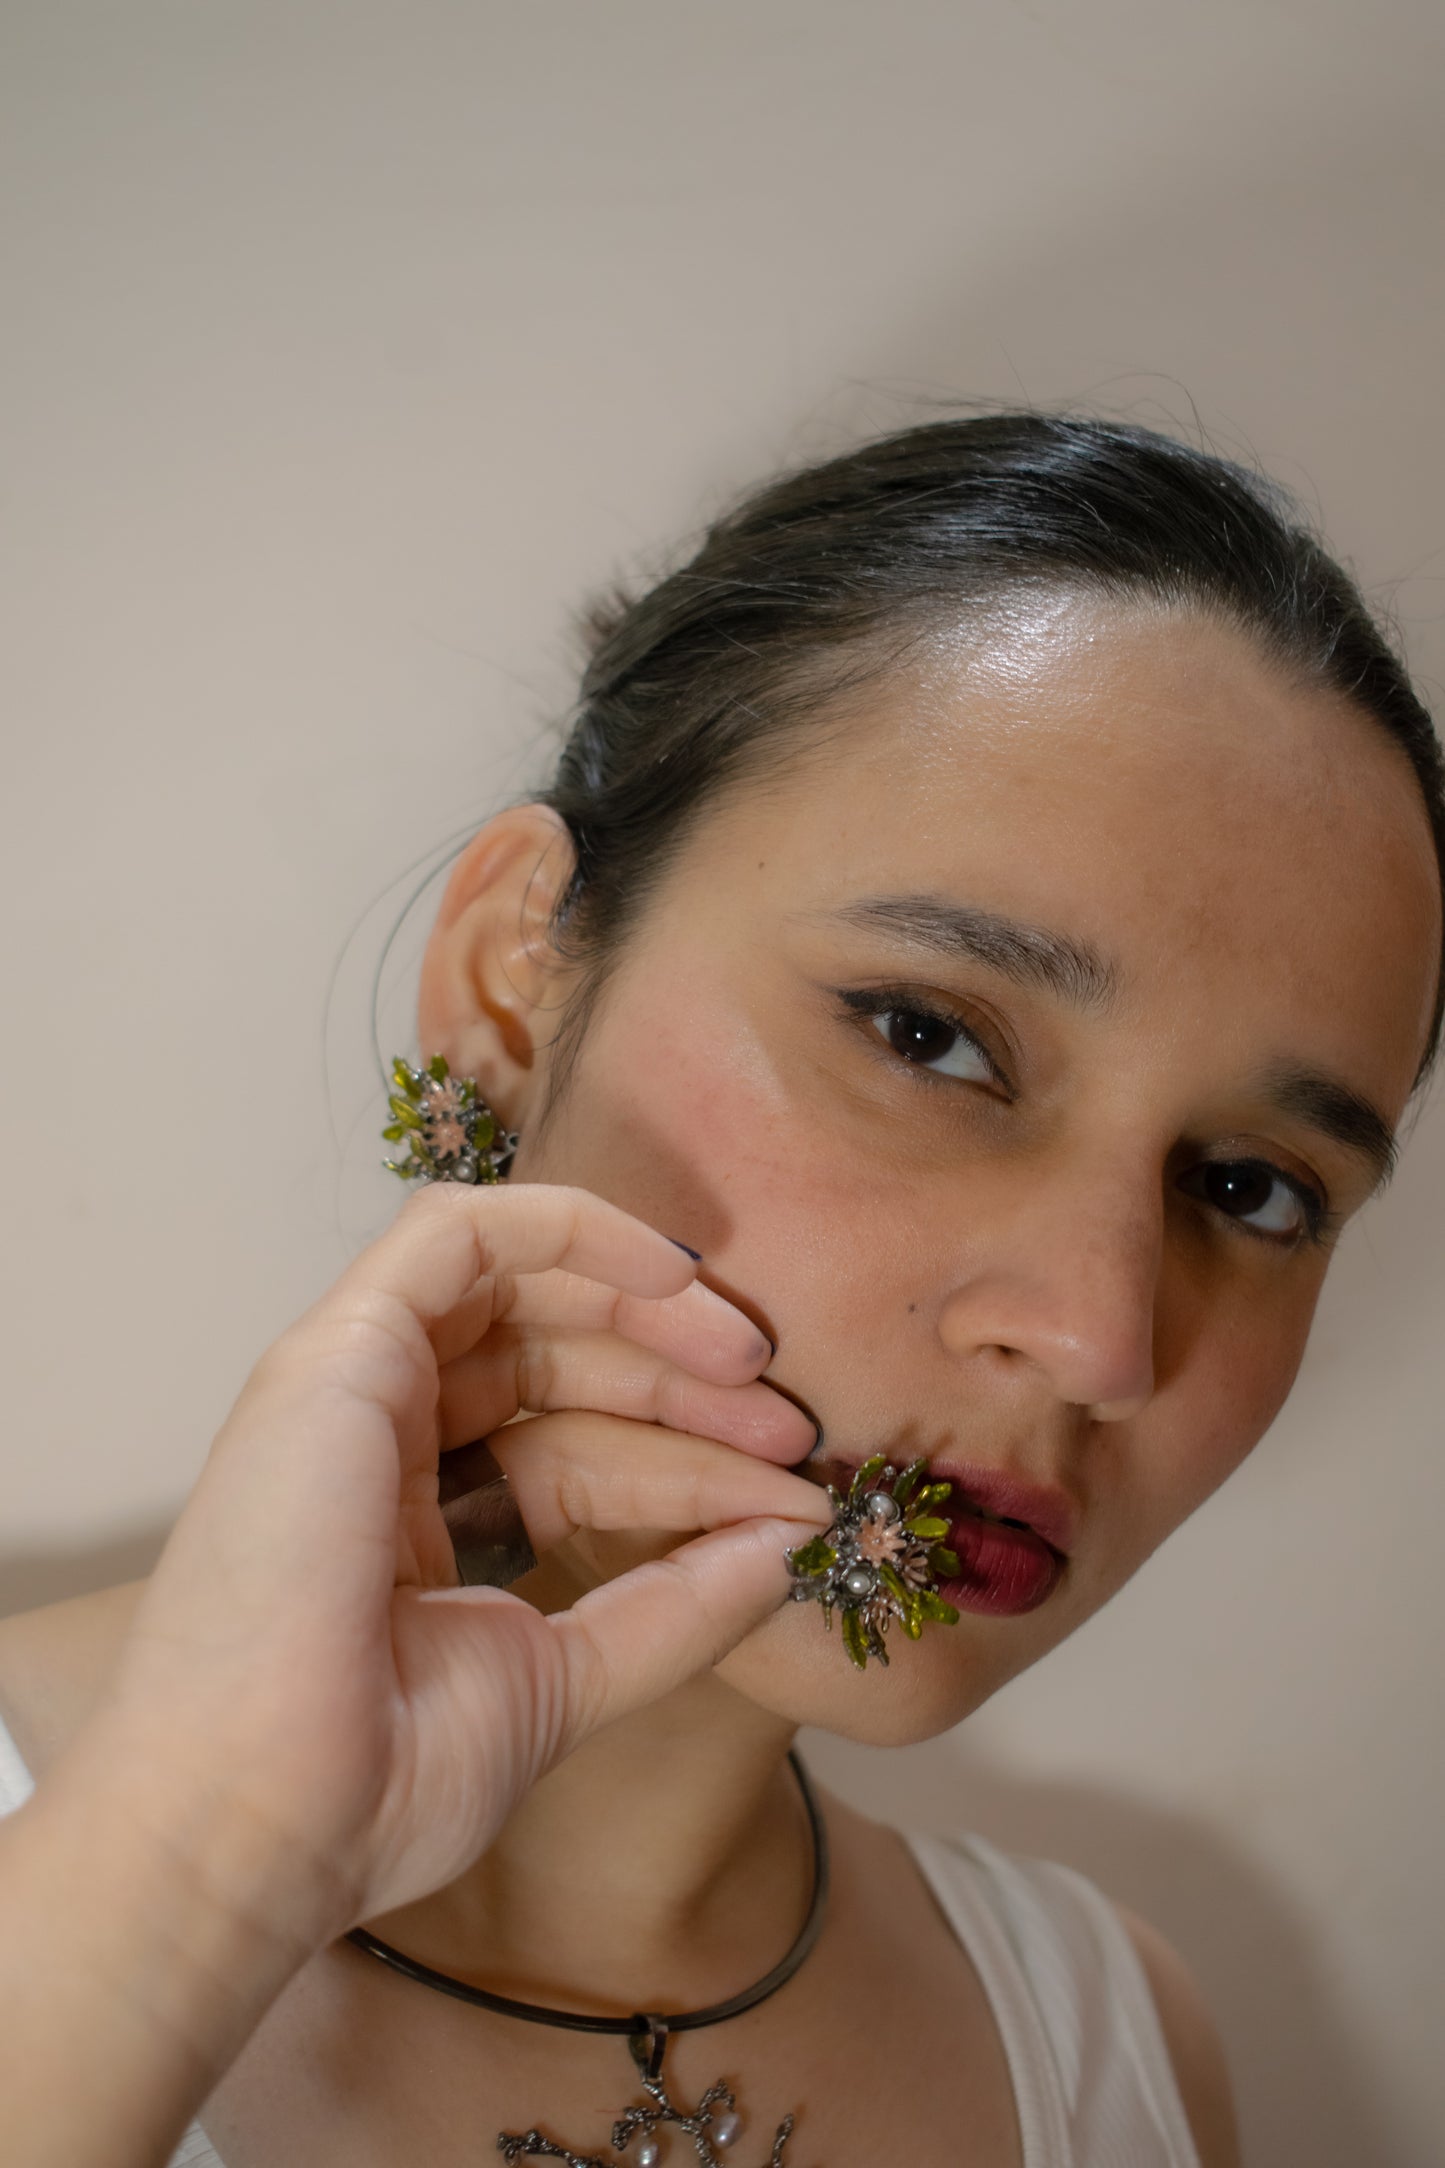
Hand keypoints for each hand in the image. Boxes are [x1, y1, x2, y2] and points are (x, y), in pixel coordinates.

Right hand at [92, 1181, 826, 1950]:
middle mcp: (387, 1434)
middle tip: (791, 1427)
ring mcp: (360, 1384)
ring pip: (520, 1284)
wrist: (263, 1817)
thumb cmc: (380, 1778)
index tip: (795, 1499)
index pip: (578, 1447)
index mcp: (422, 1515)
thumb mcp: (566, 1678)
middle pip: (557, 1357)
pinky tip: (672, 1278)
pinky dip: (571, 1229)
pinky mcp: (343, 1345)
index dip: (690, 1459)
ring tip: (751, 1364)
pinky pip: (462, 1233)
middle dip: (683, 1379)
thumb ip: (676, 1610)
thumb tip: (789, 1548)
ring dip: (646, 1305)